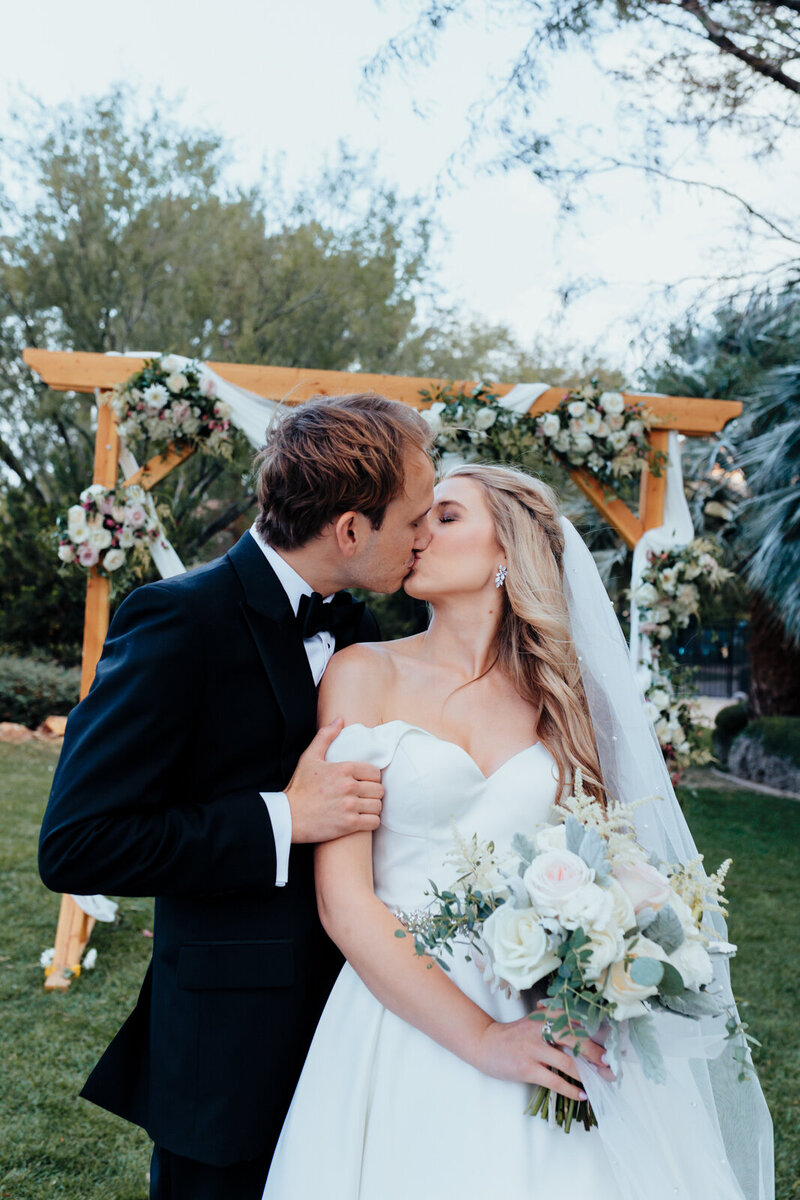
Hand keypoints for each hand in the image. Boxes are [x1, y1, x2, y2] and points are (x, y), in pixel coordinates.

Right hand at [285, 718, 383, 843]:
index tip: (364, 784)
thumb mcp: (309, 757)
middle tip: (364, 797)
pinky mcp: (348, 824)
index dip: (372, 779)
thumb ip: (325, 736)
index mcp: (343, 769)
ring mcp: (349, 806)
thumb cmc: (299, 787)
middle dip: (373, 794)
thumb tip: (340, 719)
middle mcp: (348, 786)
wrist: (288, 816)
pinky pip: (373, 822)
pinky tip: (363, 821)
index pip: (375, 772)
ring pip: (378, 806)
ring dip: (373, 809)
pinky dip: (371, 822)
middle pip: (379, 790)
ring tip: (364, 809)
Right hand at [468, 1013, 612, 1100]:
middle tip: (609, 1066)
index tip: (611, 1046)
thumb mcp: (534, 1022)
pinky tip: (580, 1095)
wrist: (486, 1044)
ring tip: (599, 1082)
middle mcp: (540, 1028)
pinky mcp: (527, 1067)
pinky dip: (570, 1089)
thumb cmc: (514, 1036)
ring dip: (587, 1075)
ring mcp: (533, 1048)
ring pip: (567, 1062)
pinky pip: (554, 1080)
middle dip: (595, 1054)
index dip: (595, 1033)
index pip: (574, 1021)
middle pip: (575, 1039)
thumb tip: (585, 1034)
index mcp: (544, 1015)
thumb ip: (555, 1024)